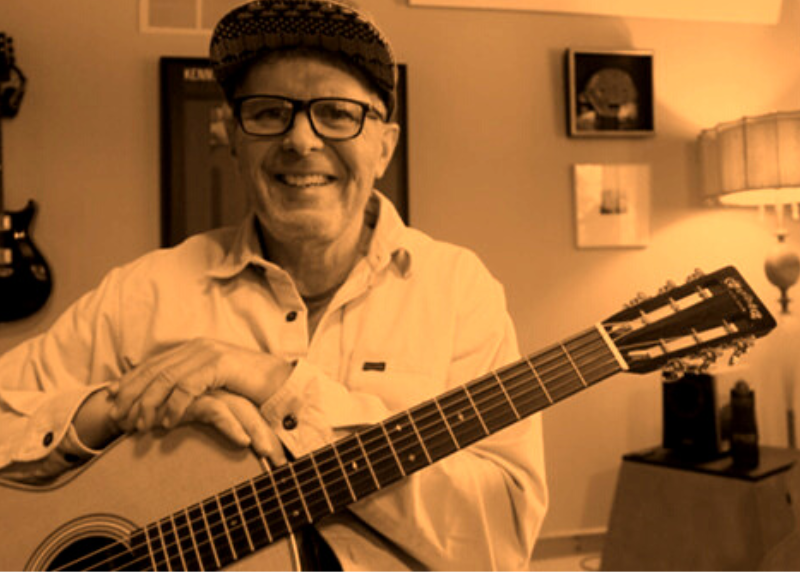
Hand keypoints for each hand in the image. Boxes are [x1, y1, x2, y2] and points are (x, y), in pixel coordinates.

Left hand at [108, 339, 292, 455]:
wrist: (281, 381)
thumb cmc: (250, 387)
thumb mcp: (216, 383)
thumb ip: (193, 384)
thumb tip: (169, 398)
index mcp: (193, 348)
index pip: (153, 363)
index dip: (129, 379)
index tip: (109, 397)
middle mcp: (196, 347)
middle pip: (153, 370)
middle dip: (131, 394)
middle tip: (117, 418)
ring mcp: (207, 354)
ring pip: (165, 379)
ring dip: (149, 404)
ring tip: (140, 426)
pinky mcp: (218, 365)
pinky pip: (187, 387)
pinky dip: (174, 407)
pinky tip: (168, 423)